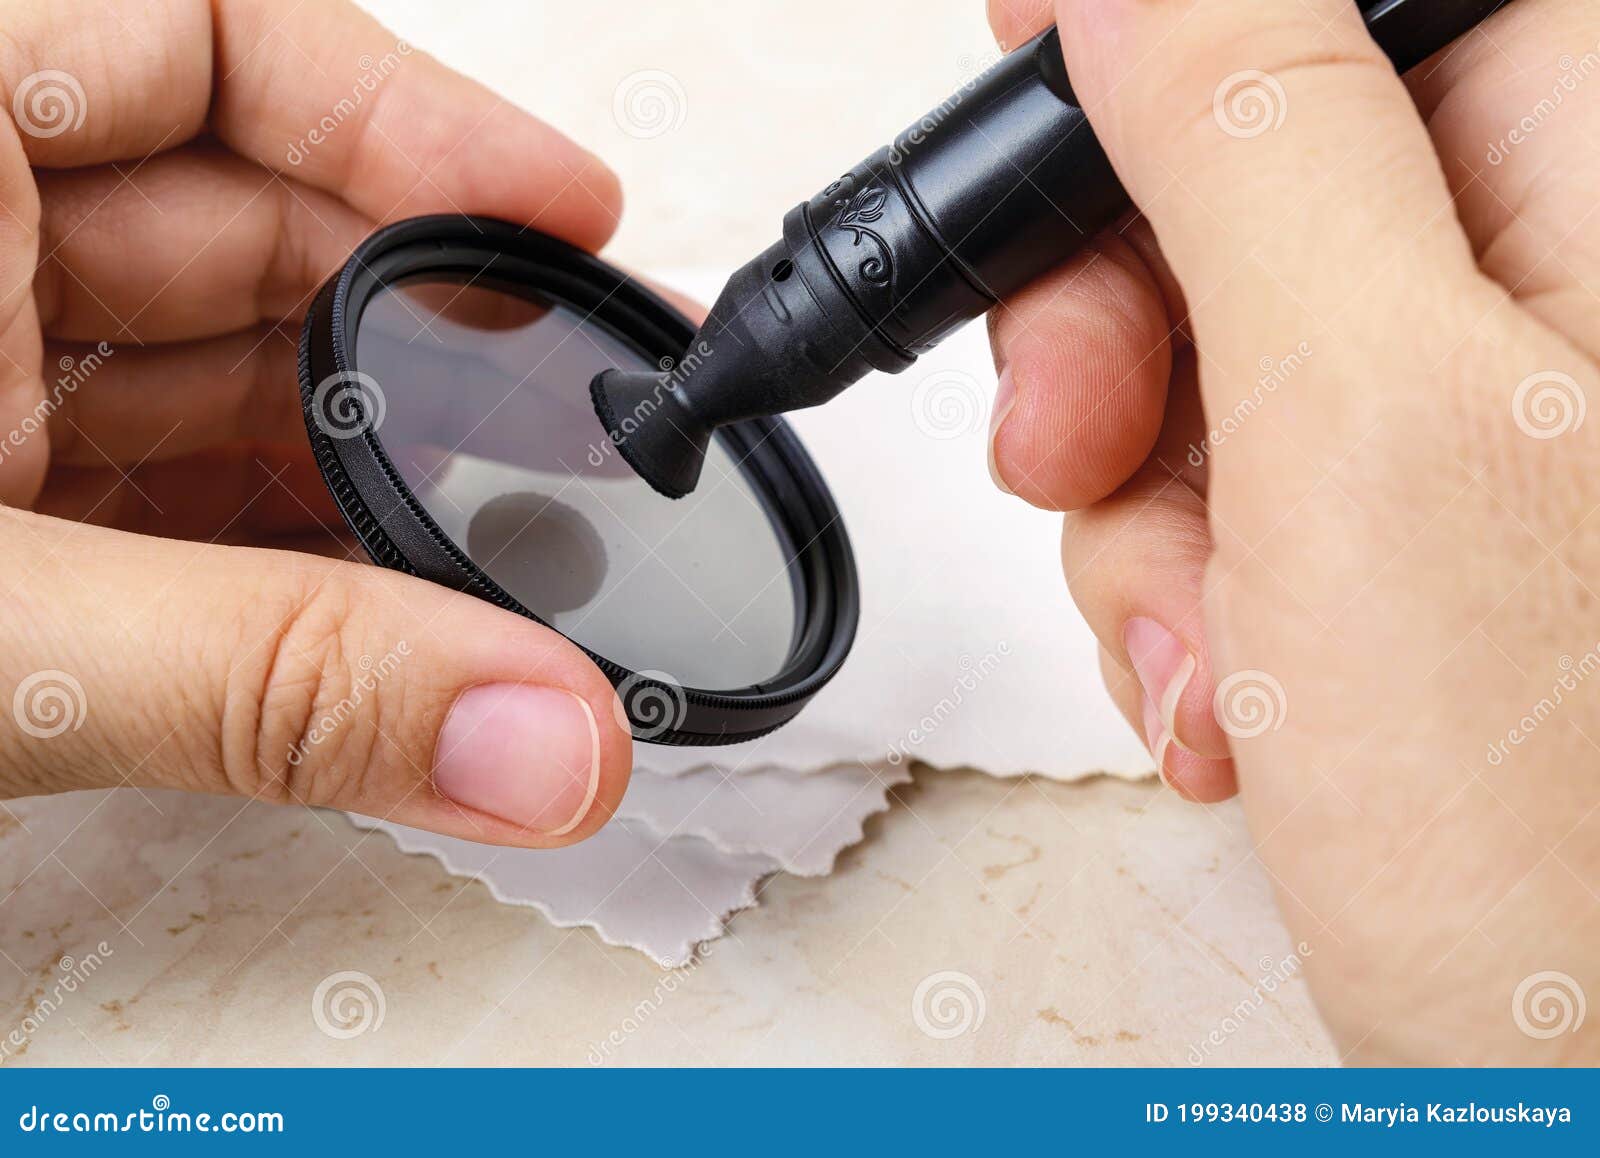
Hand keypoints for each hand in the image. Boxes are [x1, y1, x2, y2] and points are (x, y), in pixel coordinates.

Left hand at [0, 0, 632, 846]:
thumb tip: (538, 732)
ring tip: (492, 550)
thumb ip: (273, 679)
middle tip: (574, 420)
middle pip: (241, 220)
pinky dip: (264, 545)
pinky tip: (366, 615)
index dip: (410, 112)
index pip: (206, 33)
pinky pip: (150, 475)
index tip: (561, 206)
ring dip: (357, 469)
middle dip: (420, 336)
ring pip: (206, 368)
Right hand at [986, 0, 1599, 1061]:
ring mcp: (1491, 435)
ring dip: (1145, 515)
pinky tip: (1239, 697)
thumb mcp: (1372, 428)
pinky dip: (1187, 596)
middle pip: (1248, 193)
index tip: (1035, 77)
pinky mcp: (1424, 550)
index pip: (1334, 6)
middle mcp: (1567, 292)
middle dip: (1116, 343)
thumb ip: (1251, 143)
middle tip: (1080, 448)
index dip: (1161, 41)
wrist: (1576, 1110)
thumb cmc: (1578, 839)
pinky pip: (1234, 496)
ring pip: (1211, 369)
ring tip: (1217, 659)